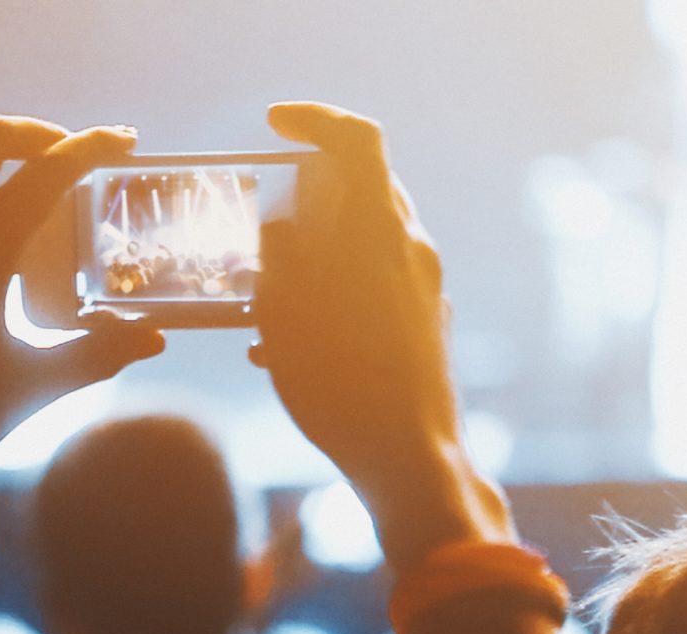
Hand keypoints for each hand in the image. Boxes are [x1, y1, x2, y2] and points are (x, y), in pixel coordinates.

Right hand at [251, 102, 513, 564]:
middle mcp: (412, 250)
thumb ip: (280, 255)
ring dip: (311, 253)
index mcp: (380, 230)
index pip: (358, 139)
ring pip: (362, 244)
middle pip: (361, 191)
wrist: (410, 460)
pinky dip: (331, 294)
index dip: (316, 119)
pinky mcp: (424, 326)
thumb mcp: (287, 313)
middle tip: (261, 215)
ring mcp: (424, 290)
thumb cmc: (343, 387)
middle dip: (305, 196)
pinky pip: (374, 288)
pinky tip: (284, 344)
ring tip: (263, 292)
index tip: (276, 124)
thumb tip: (281, 228)